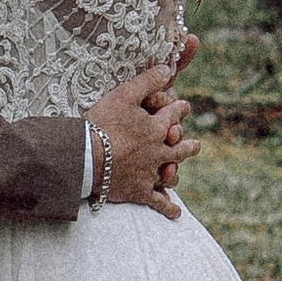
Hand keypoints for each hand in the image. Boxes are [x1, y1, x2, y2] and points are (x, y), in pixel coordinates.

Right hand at [89, 58, 190, 217]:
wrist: (86, 157)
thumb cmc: (102, 123)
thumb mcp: (124, 94)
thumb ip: (148, 81)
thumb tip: (168, 68)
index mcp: (156, 128)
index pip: (173, 115)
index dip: (180, 108)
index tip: (185, 106)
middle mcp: (158, 151)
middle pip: (179, 148)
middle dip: (188, 145)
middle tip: (195, 144)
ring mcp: (150, 173)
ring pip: (170, 174)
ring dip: (175, 173)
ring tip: (177, 174)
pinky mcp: (139, 191)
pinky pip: (158, 202)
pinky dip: (168, 207)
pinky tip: (176, 213)